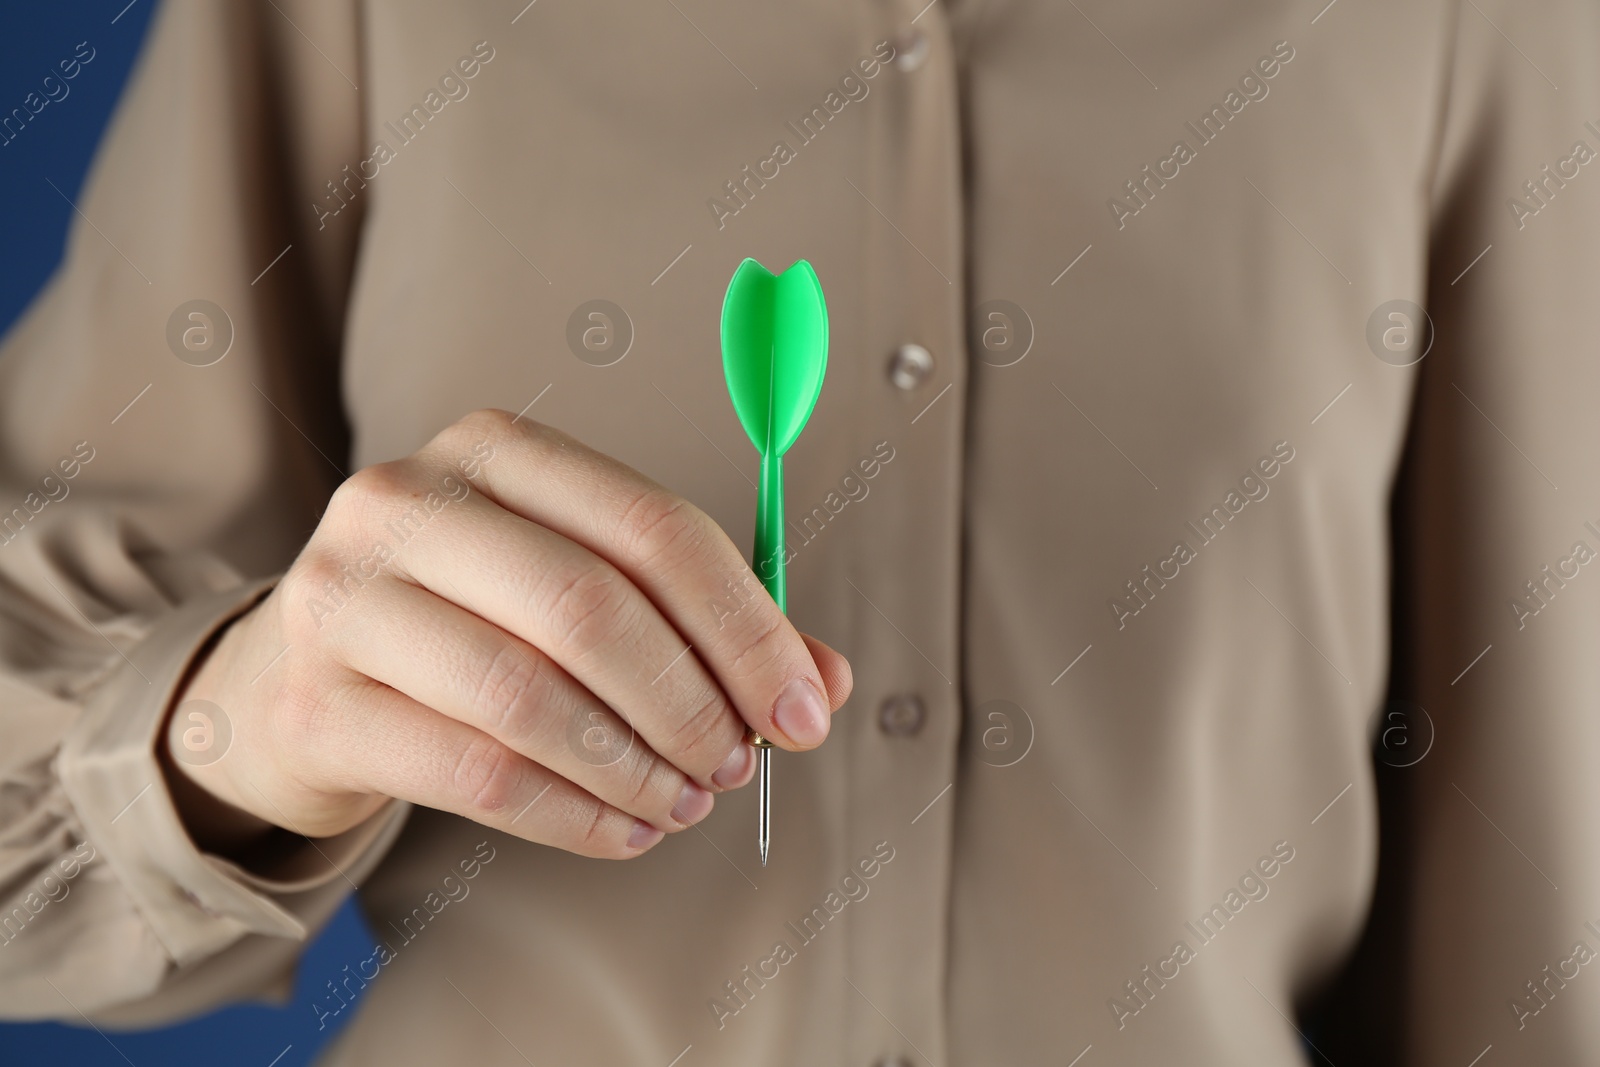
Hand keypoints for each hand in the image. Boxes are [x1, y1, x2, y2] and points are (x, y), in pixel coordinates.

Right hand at [165, 409, 851, 857]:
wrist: (302, 679)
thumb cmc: (473, 623)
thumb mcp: (581, 587)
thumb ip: (703, 624)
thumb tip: (821, 685)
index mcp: (496, 450)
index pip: (654, 528)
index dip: (746, 628)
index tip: (801, 710)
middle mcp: (406, 501)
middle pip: (592, 607)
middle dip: (692, 703)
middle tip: (738, 764)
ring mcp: (344, 598)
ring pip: (530, 696)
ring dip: (637, 768)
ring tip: (687, 802)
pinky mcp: (317, 702)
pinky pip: (477, 775)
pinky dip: (575, 816)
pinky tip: (625, 830)